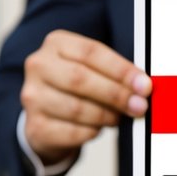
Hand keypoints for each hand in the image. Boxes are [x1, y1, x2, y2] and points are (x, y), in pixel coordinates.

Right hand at [20, 30, 151, 165]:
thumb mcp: (90, 68)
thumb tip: (142, 86)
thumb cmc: (76, 88)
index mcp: (56, 43)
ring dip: (105, 115)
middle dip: (115, 94)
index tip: (144, 85)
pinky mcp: (35, 126)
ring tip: (119, 117)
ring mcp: (32, 97)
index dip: (120, 69)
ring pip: (76, 108)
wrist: (46, 115)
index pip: (91, 52)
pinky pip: (71, 132)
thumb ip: (112, 72)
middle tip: (139, 105)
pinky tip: (99, 128)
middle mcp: (38, 66)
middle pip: (80, 79)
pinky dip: (92, 132)